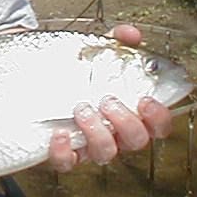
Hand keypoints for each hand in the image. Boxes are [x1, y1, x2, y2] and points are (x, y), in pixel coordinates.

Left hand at [45, 23, 173, 169]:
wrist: (38, 80)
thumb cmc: (77, 73)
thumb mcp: (96, 54)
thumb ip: (115, 44)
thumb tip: (130, 33)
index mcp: (130, 112)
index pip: (158, 125)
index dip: (159, 117)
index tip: (146, 99)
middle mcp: (114, 132)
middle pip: (137, 142)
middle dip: (126, 122)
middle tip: (107, 100)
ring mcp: (89, 144)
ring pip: (106, 153)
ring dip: (98, 132)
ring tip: (82, 108)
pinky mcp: (63, 153)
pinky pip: (67, 163)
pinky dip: (65, 151)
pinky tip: (59, 133)